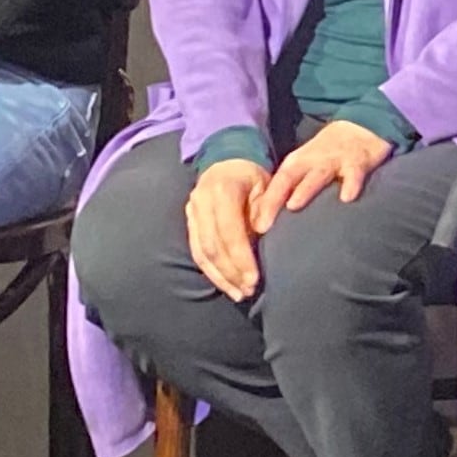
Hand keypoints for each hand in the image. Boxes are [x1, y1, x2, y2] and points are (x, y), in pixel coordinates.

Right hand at [185, 158, 265, 301]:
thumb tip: (261, 233)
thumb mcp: (266, 185)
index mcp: (222, 189)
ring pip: (202, 252)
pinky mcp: (190, 222)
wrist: (229, 162)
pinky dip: (212, 272)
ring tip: (240, 294)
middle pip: (213, 246)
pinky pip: (198, 252)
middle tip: (249, 291)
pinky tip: (227, 285)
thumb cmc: (254, 177)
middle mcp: (202, 201)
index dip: (241, 257)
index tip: (254, 278)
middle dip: (231, 272)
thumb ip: (265, 208)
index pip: (229, 231)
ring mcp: (192, 212)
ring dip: (221, 277)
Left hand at [253, 120, 393, 232]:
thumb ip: (290, 190)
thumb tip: (271, 221)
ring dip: (304, 190)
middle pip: (288, 178)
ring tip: (293, 206)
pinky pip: (354, 174)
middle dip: (274, 199)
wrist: (359, 128)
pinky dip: (351, 184)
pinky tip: (347, 198)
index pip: (275, 184)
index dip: (263, 204)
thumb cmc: (328, 157)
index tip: (255, 227)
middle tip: (262, 224)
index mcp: (296, 164)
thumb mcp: (306, 168)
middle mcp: (311, 161)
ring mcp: (334, 160)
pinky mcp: (357, 162)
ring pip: (317, 175)